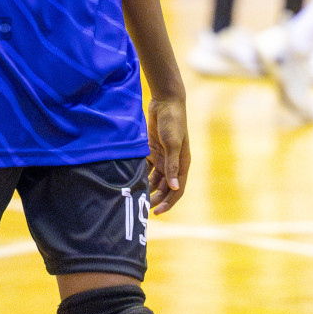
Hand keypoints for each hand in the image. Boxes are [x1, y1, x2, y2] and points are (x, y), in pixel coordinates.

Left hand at [145, 95, 188, 214]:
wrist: (165, 102)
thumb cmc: (173, 122)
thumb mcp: (172, 144)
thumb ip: (172, 165)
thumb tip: (174, 187)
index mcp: (182, 164)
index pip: (177, 189)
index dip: (169, 202)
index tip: (157, 211)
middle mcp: (172, 163)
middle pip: (164, 186)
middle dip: (156, 197)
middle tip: (142, 206)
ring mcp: (162, 157)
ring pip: (154, 178)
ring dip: (147, 187)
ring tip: (134, 196)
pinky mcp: (152, 150)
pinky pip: (146, 166)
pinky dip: (140, 174)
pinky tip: (130, 181)